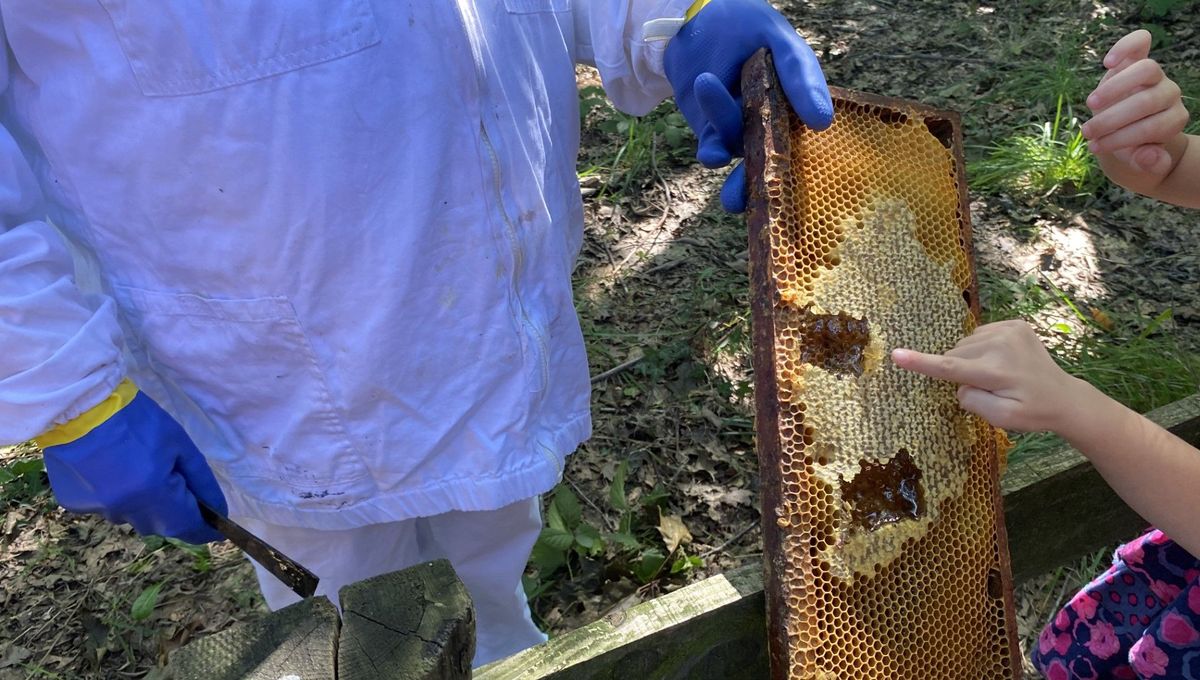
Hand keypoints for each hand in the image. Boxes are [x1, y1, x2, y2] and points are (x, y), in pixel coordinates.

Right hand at [42, 390, 226, 543]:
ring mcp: (97, 510)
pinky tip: (113, 471)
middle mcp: (124, 509)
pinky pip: (108, 508)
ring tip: (139, 470)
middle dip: (174, 513)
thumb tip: (215, 508)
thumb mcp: (179, 444)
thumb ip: (200, 480)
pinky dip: (118, 496)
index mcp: (152, 493)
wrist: (78, 405)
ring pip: (131, 517)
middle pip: (158, 525)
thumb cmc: (137, 420)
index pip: (185, 526)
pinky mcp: (74, 505)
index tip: (216, 531)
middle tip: (178, 486)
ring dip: (143, 504)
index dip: (203, 531)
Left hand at [663, 0, 832, 212]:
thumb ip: (801, 74)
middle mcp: (773, 123)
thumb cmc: (746, 25)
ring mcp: (742, 132)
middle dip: (771, 186)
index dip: (817, 168)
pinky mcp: (711, 133)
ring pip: (743, 155)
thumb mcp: (779, 42)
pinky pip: (714, 151)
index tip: (821, 191)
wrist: (696, 22)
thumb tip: (824, 122)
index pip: (813, 142)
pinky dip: (712, 155)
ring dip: (732, 146)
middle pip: (777, 162)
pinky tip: (710, 154)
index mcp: (799, 105)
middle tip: (769, 206)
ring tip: (716, 129)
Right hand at [889, 320, 1092, 433]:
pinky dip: (982, 348)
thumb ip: (972, 401)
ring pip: (966, 344)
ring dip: (971, 359)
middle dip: (961, 371)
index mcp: (996, 372)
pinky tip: (1001, 360)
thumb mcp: (1001, 419)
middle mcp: (1001, 345)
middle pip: (956, 355)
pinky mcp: (1015, 323)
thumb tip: (960, 383)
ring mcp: (1010, 329)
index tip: (896, 354)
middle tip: (987, 387)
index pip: (950, 367)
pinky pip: (980, 334)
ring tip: (996, 374)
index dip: (921, 363)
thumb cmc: (1031, 413)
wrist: (1064, 397)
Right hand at [1083, 29, 1189, 188]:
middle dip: (1113, 119)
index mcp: (1173, 120)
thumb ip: (1147, 163)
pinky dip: (1125, 48)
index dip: (1122, 138)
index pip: (1153, 127)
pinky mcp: (1137, 59)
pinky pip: (1140, 43)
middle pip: (1147, 101)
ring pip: (1147, 69)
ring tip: (1091, 105)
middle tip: (1087, 132)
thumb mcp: (1139, 161)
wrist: (1127, 126)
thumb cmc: (1132, 146)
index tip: (1096, 147)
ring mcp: (1155, 75)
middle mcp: (1169, 95)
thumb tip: (1147, 157)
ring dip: (1115, 88)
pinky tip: (1107, 63)